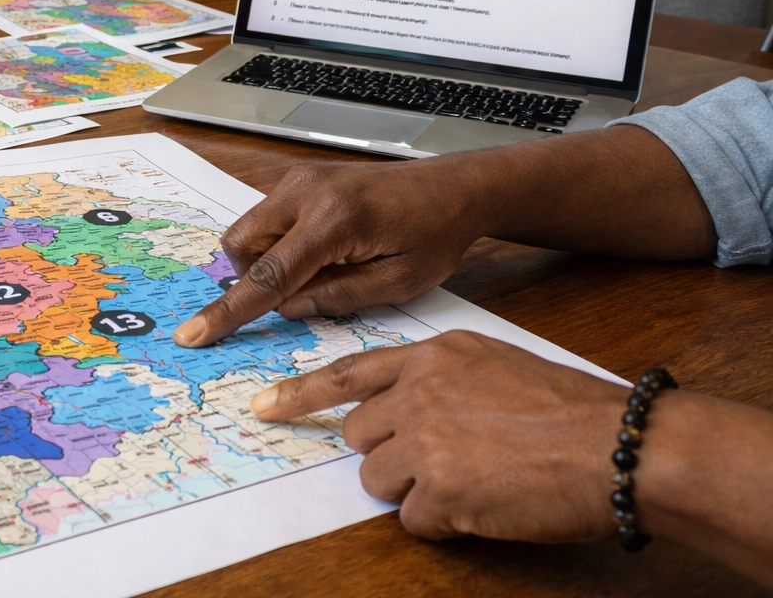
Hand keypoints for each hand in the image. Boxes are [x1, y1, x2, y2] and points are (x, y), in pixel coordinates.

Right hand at [173, 159, 489, 347]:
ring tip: (322, 267)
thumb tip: (285, 308)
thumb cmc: (436, 236)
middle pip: (242, 246)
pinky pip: (267, 217)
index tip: (193, 335)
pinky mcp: (301, 176)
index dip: (229, 311)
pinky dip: (279, 242)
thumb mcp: (398, 283)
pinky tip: (321, 249)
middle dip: (255, 278)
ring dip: (269, 259)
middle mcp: (307, 191)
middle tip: (301, 291)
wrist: (453, 187)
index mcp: (334, 221)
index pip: (268, 276)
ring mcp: (300, 178)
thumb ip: (336, 298)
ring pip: (250, 230)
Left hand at [251, 330, 625, 541]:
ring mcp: (426, 440)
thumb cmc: (569, 408)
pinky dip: (446, 523)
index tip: (262, 407)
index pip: (346, 374)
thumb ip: (442, 379)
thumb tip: (405, 408)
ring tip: (473, 480)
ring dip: (416, 490)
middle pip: (359, 435)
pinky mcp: (442, 489)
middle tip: (443, 461)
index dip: (299, 395)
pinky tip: (486, 505)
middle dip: (390, 455)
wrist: (617, 444)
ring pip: (378, 479)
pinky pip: (415, 520)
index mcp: (431, 357)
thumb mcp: (495, 365)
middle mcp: (418, 392)